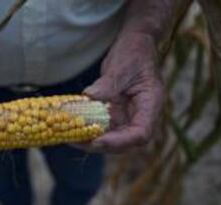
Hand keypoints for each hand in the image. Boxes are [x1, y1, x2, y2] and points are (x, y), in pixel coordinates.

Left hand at [79, 33, 162, 152]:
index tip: (97, 141)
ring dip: (91, 141)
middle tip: (76, 142)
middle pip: (125, 142)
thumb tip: (90, 97)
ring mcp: (128, 116)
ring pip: (112, 138)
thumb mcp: (122, 65)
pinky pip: (103, 127)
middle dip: (100, 145)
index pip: (140, 134)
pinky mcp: (116, 114)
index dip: (119, 142)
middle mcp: (141, 116)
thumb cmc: (134, 52)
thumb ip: (108, 84)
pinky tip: (71, 129)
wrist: (135, 44)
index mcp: (151, 104)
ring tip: (69, 138)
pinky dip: (88, 130)